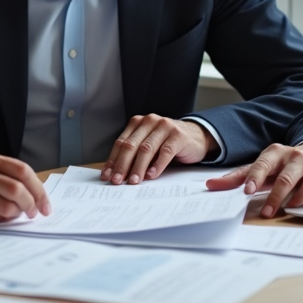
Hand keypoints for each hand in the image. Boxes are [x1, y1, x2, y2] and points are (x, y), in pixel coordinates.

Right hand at [0, 152, 50, 223]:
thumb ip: (7, 175)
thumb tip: (38, 195)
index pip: (23, 171)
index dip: (39, 189)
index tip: (46, 205)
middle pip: (18, 189)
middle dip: (32, 204)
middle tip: (35, 213)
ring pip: (8, 207)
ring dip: (17, 214)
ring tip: (14, 214)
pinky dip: (3, 220)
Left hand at [100, 115, 216, 184]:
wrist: (196, 136)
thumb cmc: (167, 143)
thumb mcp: (149, 145)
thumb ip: (135, 154)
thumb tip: (117, 174)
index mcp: (138, 122)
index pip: (121, 142)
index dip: (113, 160)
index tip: (107, 176)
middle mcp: (149, 121)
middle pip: (131, 145)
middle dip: (122, 165)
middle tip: (117, 181)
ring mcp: (164, 126)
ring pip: (146, 149)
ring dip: (138, 167)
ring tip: (134, 181)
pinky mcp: (178, 135)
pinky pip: (165, 152)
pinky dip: (157, 165)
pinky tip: (151, 175)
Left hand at [206, 142, 302, 216]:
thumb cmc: (285, 166)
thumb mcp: (264, 169)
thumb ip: (240, 177)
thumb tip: (210, 185)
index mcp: (273, 153)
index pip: (260, 165)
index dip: (253, 177)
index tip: (246, 191)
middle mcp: (289, 155)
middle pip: (276, 173)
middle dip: (266, 189)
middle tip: (256, 203)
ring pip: (291, 180)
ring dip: (279, 197)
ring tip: (271, 212)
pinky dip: (301, 197)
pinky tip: (293, 205)